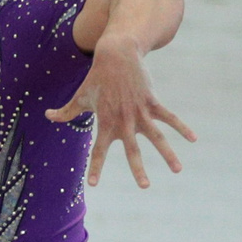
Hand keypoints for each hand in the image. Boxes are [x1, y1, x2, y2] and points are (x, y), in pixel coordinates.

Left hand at [47, 41, 195, 188]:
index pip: (98, 150)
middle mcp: (124, 121)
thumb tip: (48, 116)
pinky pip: (169, 117)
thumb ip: (66, 112)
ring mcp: (140, 112)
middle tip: (145, 187)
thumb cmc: (97, 78)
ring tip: (178, 170)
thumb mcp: (80, 97)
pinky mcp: (152, 102)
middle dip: (138, 168)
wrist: (116, 55)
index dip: (95, 167)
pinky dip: (182, 127)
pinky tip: (193, 139)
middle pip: (132, 150)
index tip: (92, 184)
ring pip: (156, 136)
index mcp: (106, 123)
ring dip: (168, 153)